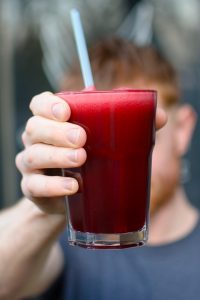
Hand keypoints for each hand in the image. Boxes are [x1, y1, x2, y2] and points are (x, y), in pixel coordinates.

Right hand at [16, 92, 166, 213]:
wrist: (76, 197)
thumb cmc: (92, 160)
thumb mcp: (108, 140)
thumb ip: (130, 124)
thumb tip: (160, 116)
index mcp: (51, 121)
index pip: (39, 104)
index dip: (48, 105)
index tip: (66, 111)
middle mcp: (36, 139)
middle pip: (35, 127)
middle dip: (57, 131)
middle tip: (81, 138)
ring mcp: (31, 164)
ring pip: (33, 155)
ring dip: (56, 156)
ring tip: (80, 159)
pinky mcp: (33, 188)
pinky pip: (36, 186)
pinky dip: (53, 186)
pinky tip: (73, 187)